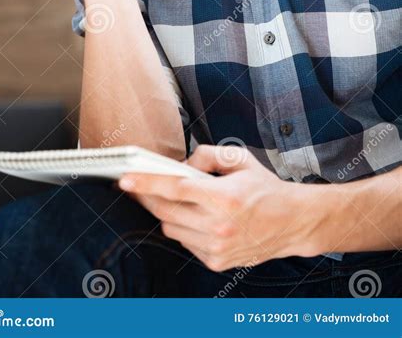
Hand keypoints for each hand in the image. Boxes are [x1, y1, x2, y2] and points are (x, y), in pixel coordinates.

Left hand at [119, 144, 311, 271]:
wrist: (292, 222)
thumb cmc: (265, 189)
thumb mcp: (239, 159)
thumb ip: (206, 155)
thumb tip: (181, 164)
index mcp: (223, 197)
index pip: (174, 188)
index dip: (146, 183)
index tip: (125, 179)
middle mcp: (218, 225)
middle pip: (165, 211)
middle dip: (147, 197)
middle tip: (137, 185)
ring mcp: (216, 247)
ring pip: (171, 228)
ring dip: (167, 213)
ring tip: (180, 200)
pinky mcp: (215, 261)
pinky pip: (184, 242)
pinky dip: (183, 228)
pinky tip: (197, 218)